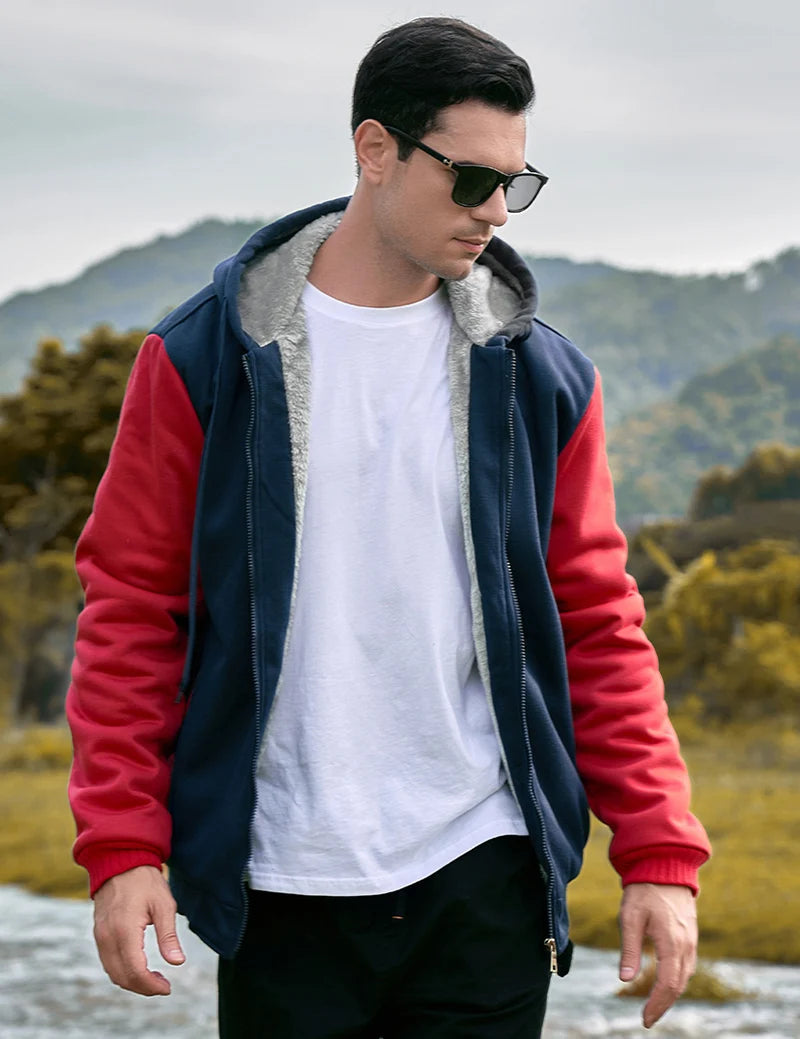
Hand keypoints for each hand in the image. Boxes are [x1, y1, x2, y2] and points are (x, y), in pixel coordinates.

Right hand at [93, 865, 185, 995]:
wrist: (121, 862)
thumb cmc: (146, 882)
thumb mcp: (164, 905)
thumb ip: (168, 936)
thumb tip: (178, 962)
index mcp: (125, 931)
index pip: (135, 971)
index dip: (151, 985)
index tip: (167, 988)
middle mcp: (107, 937)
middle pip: (122, 977)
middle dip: (143, 987)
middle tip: (163, 986)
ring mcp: (100, 936)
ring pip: (112, 972)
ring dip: (132, 981)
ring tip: (154, 978)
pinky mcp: (98, 934)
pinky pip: (108, 962)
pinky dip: (122, 971)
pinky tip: (139, 966)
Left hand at [618, 882, 697, 1027]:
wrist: (665, 866)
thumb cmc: (644, 890)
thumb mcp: (630, 917)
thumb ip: (629, 949)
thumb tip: (624, 979)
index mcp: (671, 942)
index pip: (667, 984)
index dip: (657, 1004)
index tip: (645, 1019)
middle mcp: (686, 944)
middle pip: (678, 984)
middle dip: (664, 1004)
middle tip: (648, 1018)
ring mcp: (691, 939)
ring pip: (685, 976)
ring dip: (671, 994)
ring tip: (655, 1005)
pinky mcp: (690, 934)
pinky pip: (687, 964)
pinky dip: (678, 979)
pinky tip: (667, 983)